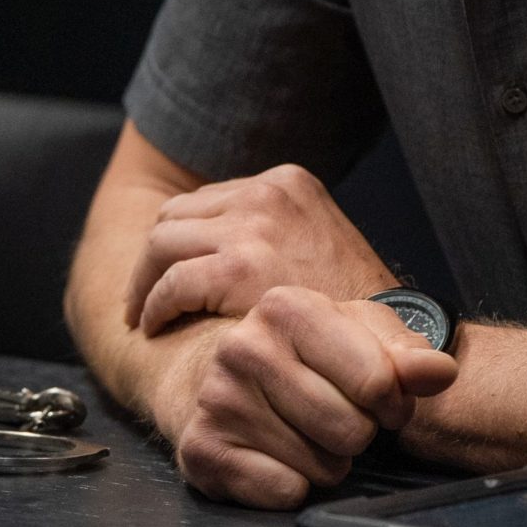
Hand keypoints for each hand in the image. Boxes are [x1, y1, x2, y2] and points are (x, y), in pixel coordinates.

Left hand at [126, 162, 398, 336]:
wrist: (386, 343)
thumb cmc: (353, 307)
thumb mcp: (319, 244)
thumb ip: (277, 233)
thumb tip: (228, 239)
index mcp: (287, 182)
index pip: (207, 200)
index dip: (181, 240)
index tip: (167, 270)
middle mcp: (267, 194)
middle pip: (177, 214)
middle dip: (155, 256)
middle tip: (143, 295)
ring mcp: (254, 226)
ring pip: (163, 241)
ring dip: (145, 279)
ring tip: (141, 313)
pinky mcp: (240, 267)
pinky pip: (172, 282)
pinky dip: (154, 305)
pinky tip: (153, 326)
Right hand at [154, 287, 456, 508]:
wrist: (218, 376)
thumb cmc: (302, 355)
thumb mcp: (358, 336)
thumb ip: (406, 353)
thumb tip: (440, 371)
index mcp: (285, 307)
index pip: (378, 382)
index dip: (391, 402)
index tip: (375, 396)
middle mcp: (243, 346)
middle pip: (352, 430)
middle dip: (355, 432)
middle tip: (332, 414)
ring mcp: (217, 398)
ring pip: (322, 468)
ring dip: (324, 460)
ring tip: (303, 431)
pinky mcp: (202, 448)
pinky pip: (285, 492)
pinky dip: (290, 485)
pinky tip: (274, 454)